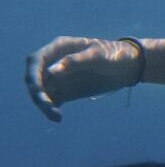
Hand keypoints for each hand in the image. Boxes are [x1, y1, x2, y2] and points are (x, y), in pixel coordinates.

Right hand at [24, 36, 143, 121]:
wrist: (129, 66)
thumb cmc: (114, 54)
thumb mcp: (96, 56)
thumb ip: (74, 62)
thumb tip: (51, 72)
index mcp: (59, 48)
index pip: (36, 61)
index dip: (33, 75)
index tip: (37, 89)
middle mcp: (55, 63)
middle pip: (36, 78)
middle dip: (37, 92)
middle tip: (47, 105)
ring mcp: (60, 78)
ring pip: (43, 92)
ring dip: (44, 104)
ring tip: (56, 116)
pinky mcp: (67, 91)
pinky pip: (53, 101)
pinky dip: (51, 110)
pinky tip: (58, 118)